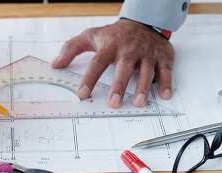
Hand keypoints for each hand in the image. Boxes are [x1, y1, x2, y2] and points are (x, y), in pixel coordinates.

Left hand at [51, 19, 174, 107]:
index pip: (98, 62)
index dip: (90, 78)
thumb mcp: (91, 36)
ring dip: (143, 87)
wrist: (144, 22)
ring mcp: (147, 54)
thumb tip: (55, 64)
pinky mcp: (162, 58)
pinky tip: (164, 95)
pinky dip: (166, 83)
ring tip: (139, 102)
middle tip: (114, 102)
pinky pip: (165, 71)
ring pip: (146, 71)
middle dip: (120, 85)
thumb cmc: (116, 34)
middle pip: (124, 67)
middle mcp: (130, 49)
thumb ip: (71, 49)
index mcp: (111, 45)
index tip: (83, 93)